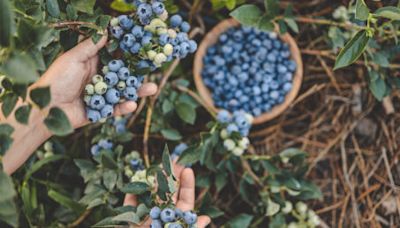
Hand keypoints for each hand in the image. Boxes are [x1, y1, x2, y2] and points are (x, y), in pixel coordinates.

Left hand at [1, 35, 157, 174]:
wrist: (45, 109)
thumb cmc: (56, 79)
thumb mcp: (73, 58)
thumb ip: (91, 46)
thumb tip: (106, 30)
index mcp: (92, 64)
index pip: (113, 56)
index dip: (127, 52)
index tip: (142, 46)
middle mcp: (99, 78)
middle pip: (123, 75)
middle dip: (138, 72)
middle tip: (154, 68)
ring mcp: (101, 95)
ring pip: (123, 92)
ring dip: (138, 90)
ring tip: (153, 88)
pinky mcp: (100, 111)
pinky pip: (116, 109)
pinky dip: (124, 107)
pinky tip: (132, 104)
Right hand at [124, 161, 210, 226]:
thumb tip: (207, 218)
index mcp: (178, 223)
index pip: (185, 202)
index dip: (187, 185)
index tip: (188, 169)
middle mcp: (163, 221)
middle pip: (168, 195)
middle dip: (170, 178)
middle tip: (171, 160)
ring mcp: (146, 222)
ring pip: (149, 199)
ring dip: (151, 184)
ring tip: (155, 169)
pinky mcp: (131, 225)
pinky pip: (129, 210)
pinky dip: (130, 197)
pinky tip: (133, 184)